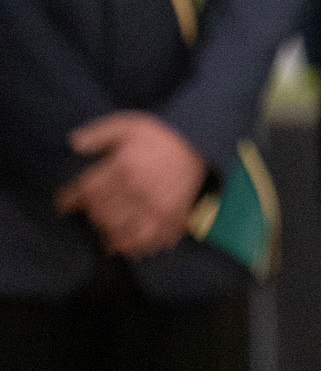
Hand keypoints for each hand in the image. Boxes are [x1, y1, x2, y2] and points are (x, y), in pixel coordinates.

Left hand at [56, 112, 208, 256]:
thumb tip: (74, 142)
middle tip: (91, 209)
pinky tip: (122, 243)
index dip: (71, 198)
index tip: (65, 202)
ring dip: (106, 229)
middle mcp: (137, 192)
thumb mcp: (132, 124)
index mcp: (125, 167)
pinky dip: (128, 246)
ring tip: (105, 225)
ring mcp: (154, 210)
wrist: (205, 148)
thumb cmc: (163, 138)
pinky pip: (142, 242)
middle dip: (91, 212)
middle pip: (100, 213)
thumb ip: (101, 132)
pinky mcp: (169, 222)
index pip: (87, 189)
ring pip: (117, 230)